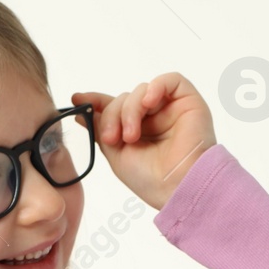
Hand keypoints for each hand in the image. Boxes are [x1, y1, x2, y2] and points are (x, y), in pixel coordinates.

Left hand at [72, 72, 216, 210]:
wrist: (178, 187)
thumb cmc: (151, 179)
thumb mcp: (116, 153)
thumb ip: (102, 129)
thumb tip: (82, 111)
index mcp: (139, 131)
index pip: (116, 107)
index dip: (97, 102)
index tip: (78, 99)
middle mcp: (155, 119)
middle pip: (125, 99)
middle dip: (113, 115)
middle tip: (112, 138)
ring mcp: (172, 110)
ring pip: (141, 91)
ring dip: (130, 110)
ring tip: (131, 136)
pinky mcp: (190, 102)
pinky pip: (171, 81)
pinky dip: (155, 87)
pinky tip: (148, 104)